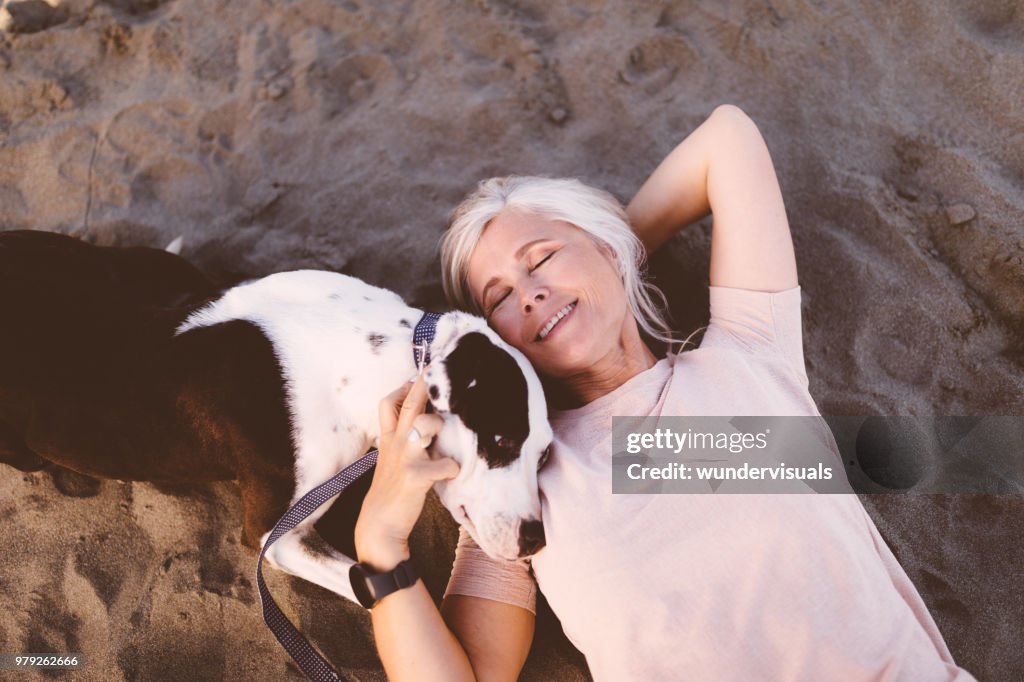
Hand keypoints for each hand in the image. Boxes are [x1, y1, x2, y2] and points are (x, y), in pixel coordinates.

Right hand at [354, 371, 459, 570]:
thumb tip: (426, 419)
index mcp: (389, 438)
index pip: (388, 402)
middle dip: (423, 384)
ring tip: (441, 438)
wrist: (379, 526)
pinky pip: (445, 464)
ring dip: (438, 426)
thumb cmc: (391, 490)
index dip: (403, 386)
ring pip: (426, 425)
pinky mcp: (416, 477)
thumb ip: (404, 439)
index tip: (419, 373)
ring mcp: (405, 458)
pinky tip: (452, 474)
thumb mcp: (392, 459)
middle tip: (435, 365)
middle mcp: (395, 443)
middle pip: (408, 404)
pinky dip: (453, 468)